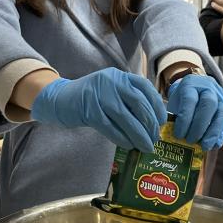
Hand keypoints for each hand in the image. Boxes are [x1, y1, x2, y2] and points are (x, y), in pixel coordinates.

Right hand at [31, 68, 166, 151]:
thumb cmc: (91, 98)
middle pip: (138, 103)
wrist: (60, 98)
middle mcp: (112, 82)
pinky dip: (122, 138)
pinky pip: (110, 128)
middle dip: (150, 123)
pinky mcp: (89, 111)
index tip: (162, 121)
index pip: (145, 87)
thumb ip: (129, 99)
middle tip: (155, 138)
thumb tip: (153, 120)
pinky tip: (129, 145)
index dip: (156, 104)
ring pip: (126, 118)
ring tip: (146, 146)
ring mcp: (100, 96)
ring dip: (139, 134)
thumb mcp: (111, 90)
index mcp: (120, 76)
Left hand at [167, 73, 222, 150]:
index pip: (190, 100)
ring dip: (212, 132)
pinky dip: (220, 135)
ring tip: (204, 146)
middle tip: (190, 140)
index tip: (178, 134)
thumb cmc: (182, 98)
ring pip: (221, 113)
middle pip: (208, 105)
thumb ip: (174, 116)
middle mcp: (208, 88)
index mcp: (191, 85)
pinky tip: (214, 145)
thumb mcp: (175, 101)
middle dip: (199, 126)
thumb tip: (172, 138)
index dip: (185, 119)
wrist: (197, 86)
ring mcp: (220, 97)